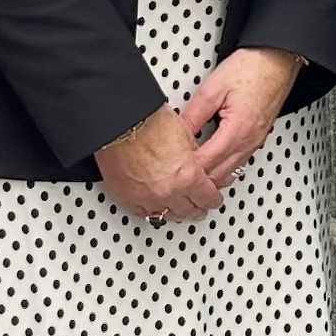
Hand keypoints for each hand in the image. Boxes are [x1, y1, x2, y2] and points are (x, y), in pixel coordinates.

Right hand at [97, 107, 224, 221]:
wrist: (121, 121)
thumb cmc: (149, 122)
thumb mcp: (186, 136)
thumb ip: (195, 157)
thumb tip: (199, 165)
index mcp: (188, 176)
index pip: (208, 198)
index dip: (214, 198)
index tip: (213, 198)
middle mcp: (168, 191)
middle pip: (189, 210)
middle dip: (197, 208)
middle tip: (200, 207)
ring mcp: (147, 197)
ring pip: (167, 215)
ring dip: (175, 212)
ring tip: (179, 210)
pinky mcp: (127, 197)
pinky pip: (144, 213)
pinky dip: (152, 211)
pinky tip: (157, 208)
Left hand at [183, 47, 302, 187]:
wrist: (277, 60)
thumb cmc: (252, 68)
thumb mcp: (213, 88)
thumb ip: (193, 114)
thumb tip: (178, 133)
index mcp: (237, 130)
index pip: (206, 163)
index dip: (187, 168)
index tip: (172, 167)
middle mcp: (249, 141)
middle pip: (218, 175)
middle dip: (197, 179)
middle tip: (177, 175)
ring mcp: (255, 142)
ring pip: (229, 173)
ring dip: (210, 176)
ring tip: (191, 172)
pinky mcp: (258, 139)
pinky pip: (238, 163)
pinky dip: (223, 168)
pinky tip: (211, 162)